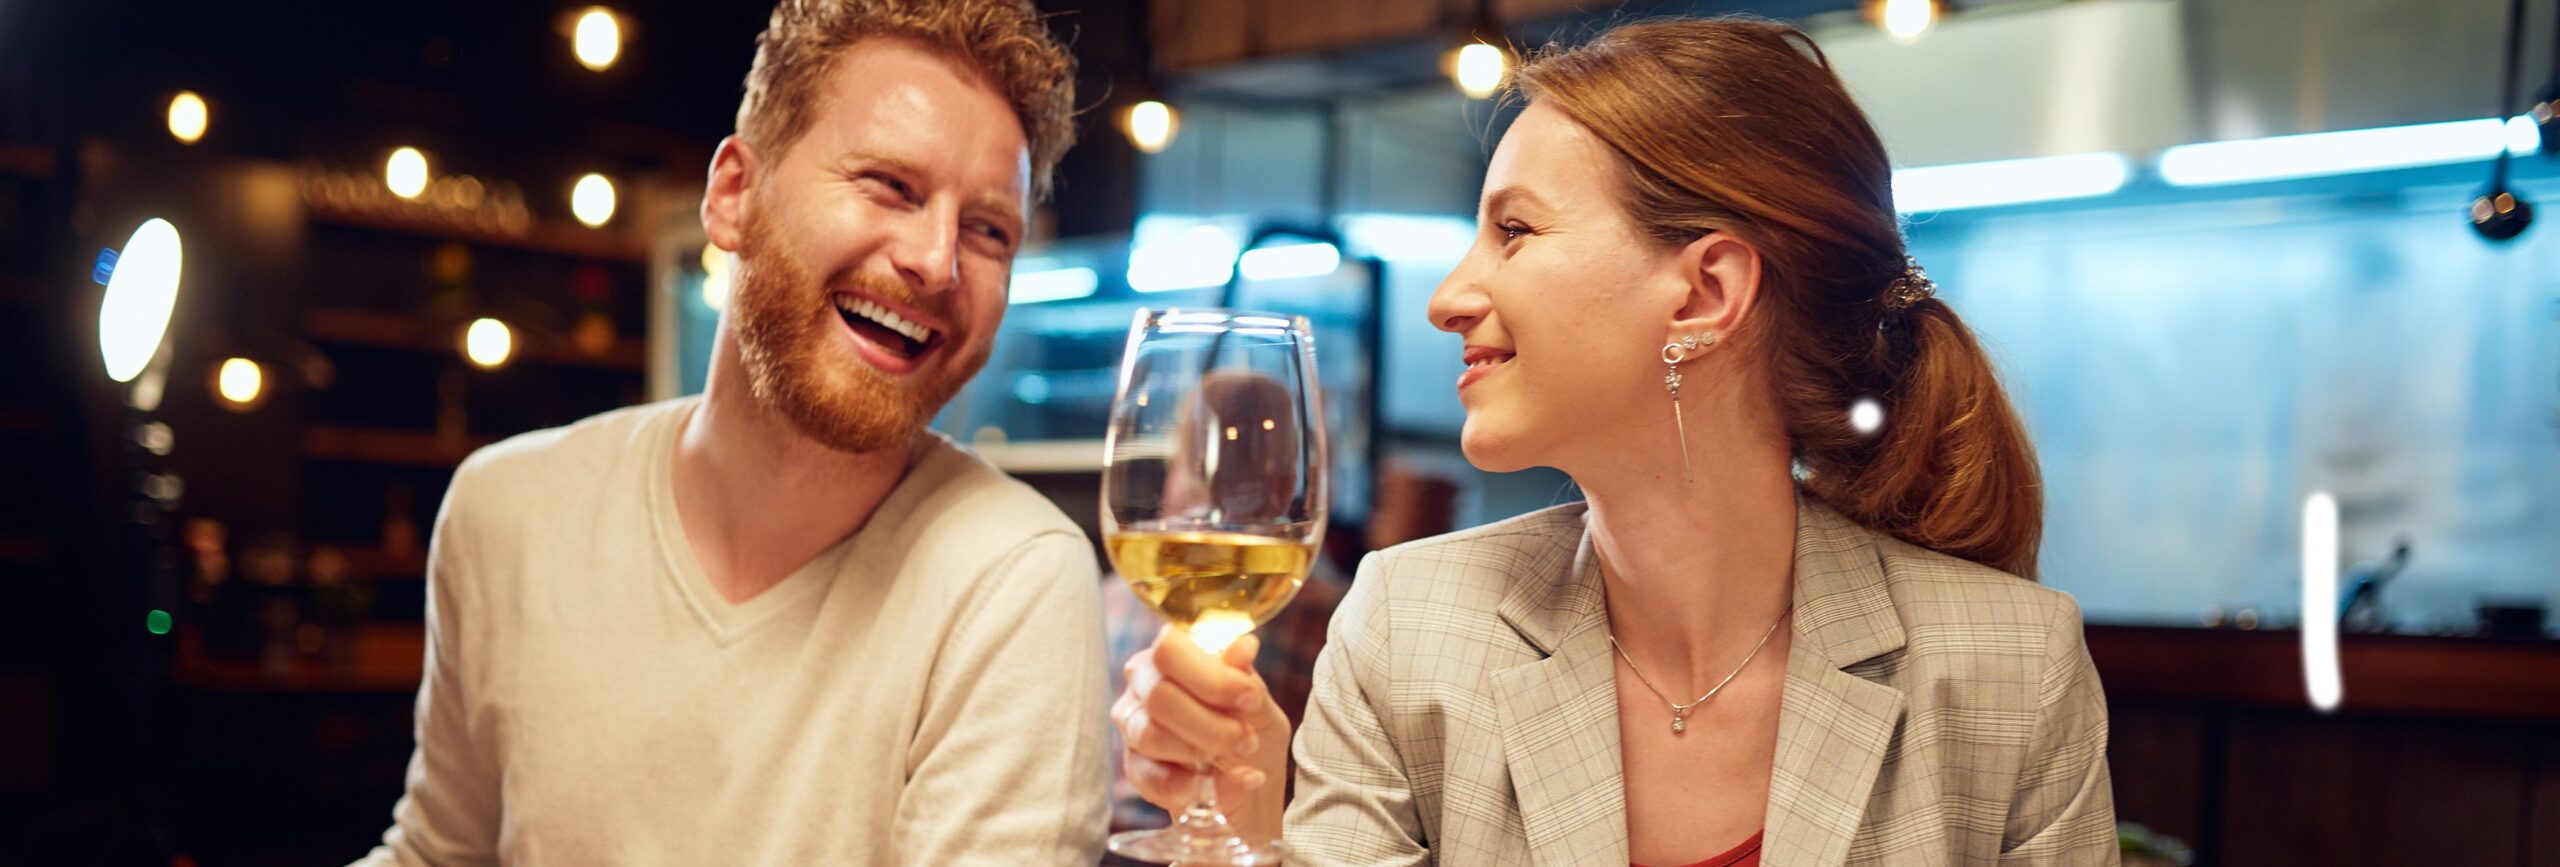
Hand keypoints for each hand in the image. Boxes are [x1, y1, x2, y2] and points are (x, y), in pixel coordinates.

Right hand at [1113, 625, 1293, 837]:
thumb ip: (1244, 677)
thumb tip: (1245, 646)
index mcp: (1169, 654)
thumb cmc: (1250, 724)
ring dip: (1203, 752)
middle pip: (1158, 696)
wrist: (1248, 774)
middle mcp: (1142, 684)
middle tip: (1248, 740)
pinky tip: (1229, 784)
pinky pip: (1154, 779)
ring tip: (1239, 758)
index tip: (1250, 699)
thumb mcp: (1257, 700)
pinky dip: (1198, 786)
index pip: (1168, 650)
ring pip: (1150, 736)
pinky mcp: (1134, 768)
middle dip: (1211, 724)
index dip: (1210, 677)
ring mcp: (1132, 726)